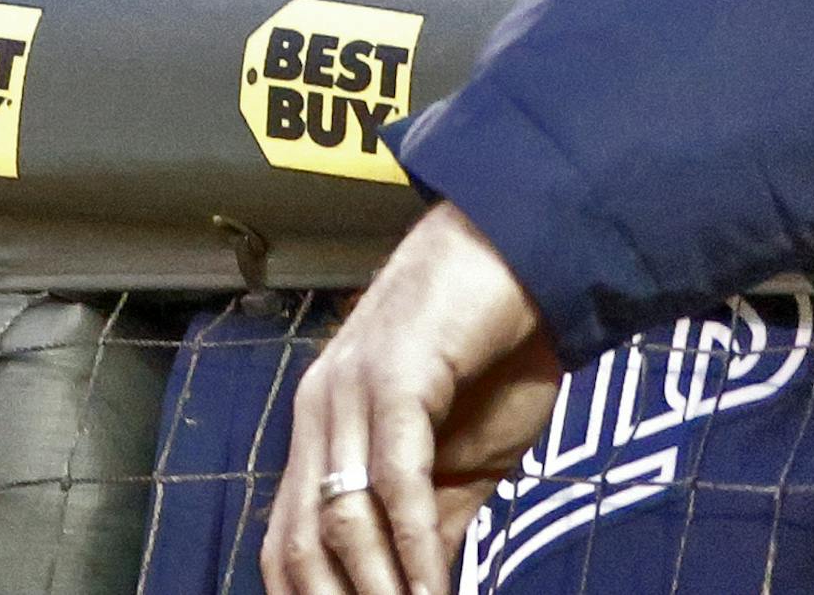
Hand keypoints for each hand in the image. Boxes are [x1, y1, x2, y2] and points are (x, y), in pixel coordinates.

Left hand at [262, 202, 561, 594]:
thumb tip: (414, 592)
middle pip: (296, 544)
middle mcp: (320, 411)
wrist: (526, 253)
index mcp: (324, 432)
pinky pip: (394, 479)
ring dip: (375, 593)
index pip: (286, 544)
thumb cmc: (496, 353)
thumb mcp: (460, 464)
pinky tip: (433, 591)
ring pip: (339, 519)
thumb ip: (429, 524)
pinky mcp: (395, 374)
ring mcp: (351, 390)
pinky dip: (413, 547)